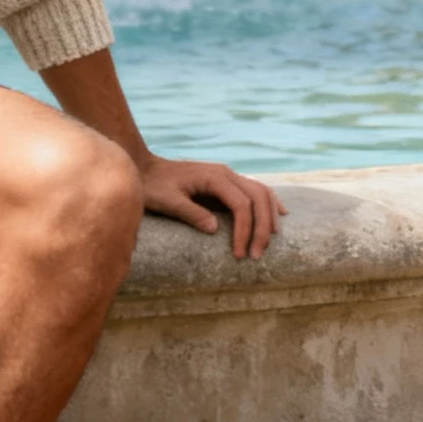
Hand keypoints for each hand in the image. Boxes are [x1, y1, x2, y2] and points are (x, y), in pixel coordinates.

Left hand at [139, 155, 285, 259]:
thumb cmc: (152, 185)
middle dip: (262, 227)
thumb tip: (215, 229)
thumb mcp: (166, 200)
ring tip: (268, 242)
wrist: (144, 167)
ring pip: (262, 192)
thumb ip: (190, 213)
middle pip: (259, 198)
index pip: (241, 205)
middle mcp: (226, 173)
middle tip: (256, 255)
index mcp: (214, 177)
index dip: (244, 230)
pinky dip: (269, 203)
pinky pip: (255, 190)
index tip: (238, 254)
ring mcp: (228, 176)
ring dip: (269, 217)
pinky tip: (278, 215)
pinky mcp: (226, 182)